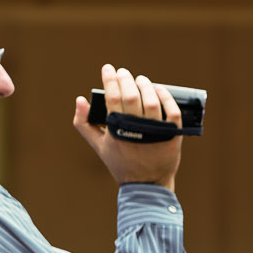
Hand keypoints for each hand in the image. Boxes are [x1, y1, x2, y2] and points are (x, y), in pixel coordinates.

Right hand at [72, 64, 182, 190]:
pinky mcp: (172, 135)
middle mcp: (137, 129)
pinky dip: (166, 97)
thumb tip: (80, 99)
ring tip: (140, 79)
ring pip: (152, 102)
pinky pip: (172, 112)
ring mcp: (156, 132)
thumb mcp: (98, 145)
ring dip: (145, 86)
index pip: (112, 98)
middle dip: (125, 80)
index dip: (110, 80)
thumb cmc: (121, 163)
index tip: (108, 68)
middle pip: (131, 97)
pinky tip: (159, 89)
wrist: (147, 184)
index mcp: (117, 130)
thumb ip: (83, 123)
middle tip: (123, 72)